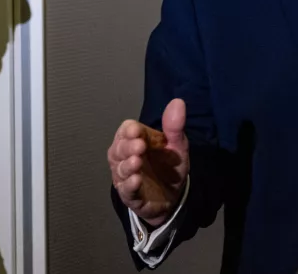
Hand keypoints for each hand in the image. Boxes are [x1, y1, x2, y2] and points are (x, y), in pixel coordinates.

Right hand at [109, 99, 189, 226]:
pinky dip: (129, 185)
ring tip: (137, 162)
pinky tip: (136, 181)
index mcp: (135, 140)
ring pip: (120, 169)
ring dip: (128, 165)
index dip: (129, 131)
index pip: (125, 130)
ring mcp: (125, 176)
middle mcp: (125, 156)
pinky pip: (126, 190)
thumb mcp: (176, 146)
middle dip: (127, 147)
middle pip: (119, 149)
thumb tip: (178, 101)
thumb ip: (174, 127)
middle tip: (140, 146)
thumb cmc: (169, 166)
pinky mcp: (130, 195)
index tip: (137, 131)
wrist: (173, 196)